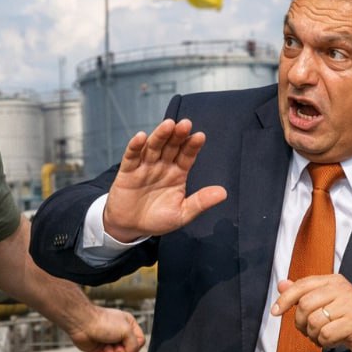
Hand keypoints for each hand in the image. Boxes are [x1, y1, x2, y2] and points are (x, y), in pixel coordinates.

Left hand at [64, 306, 145, 351]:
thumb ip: (134, 344)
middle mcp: (120, 336)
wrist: (82, 324)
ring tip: (104, 348)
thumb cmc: (103, 322)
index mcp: (129, 327)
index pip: (140, 343)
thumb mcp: (126, 330)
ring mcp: (109, 345)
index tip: (126, 345)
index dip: (134, 347)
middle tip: (113, 346)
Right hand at [102, 118, 226, 241]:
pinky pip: (131, 156)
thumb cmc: (157, 219)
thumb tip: (223, 193)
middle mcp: (162, 165)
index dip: (192, 146)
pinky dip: (135, 146)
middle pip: (171, 146)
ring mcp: (145, 166)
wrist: (131, 227)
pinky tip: (141, 137)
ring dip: (160, 135)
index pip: (187, 155)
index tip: (200, 137)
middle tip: (186, 124)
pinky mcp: (127, 171)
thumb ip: (200, 202)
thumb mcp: (182, 214)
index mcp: (178, 173)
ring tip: (168, 125)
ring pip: (153, 147)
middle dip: (178, 135)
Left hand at [270, 274, 351, 351]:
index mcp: (333, 281)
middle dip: (300, 323)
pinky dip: (324, 342)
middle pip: (304, 305)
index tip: (274, 312)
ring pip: (314, 322)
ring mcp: (350, 306)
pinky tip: (332, 341)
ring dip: (313, 335)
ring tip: (322, 336)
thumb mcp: (326, 301)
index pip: (301, 286)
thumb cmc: (347, 316)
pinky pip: (326, 335)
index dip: (284, 299)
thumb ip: (304, 293)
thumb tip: (281, 284)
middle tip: (307, 330)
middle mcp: (342, 289)